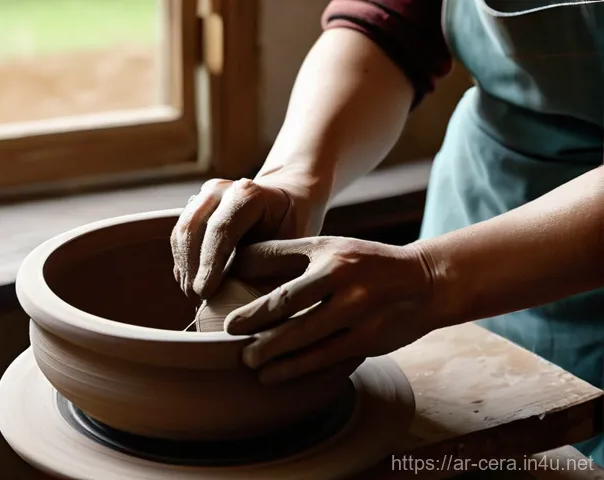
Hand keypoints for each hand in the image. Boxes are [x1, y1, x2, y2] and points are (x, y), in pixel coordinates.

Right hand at [170, 167, 327, 297]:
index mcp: (249, 194)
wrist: (287, 199)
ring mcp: (205, 196)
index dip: (210, 263)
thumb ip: (270, 267)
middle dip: (191, 267)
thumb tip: (250, 304)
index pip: (222, 228)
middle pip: (193, 228)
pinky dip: (182, 261)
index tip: (205, 293)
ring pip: (181, 231)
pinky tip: (190, 282)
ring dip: (183, 266)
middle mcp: (222, 189)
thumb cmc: (292, 226)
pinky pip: (179, 235)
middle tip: (196, 297)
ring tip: (192, 294)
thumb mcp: (292, 245)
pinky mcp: (194, 206)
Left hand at [223, 237, 436, 383]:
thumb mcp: (329, 247)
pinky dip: (297, 369)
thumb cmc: (364, 264)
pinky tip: (274, 375)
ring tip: (249, 362)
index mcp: (330, 256)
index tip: (227, 318)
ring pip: (308, 340)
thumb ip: (286, 255)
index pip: (283, 277)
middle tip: (233, 341)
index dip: (253, 302)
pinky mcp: (369, 340)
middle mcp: (344, 282)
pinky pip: (326, 359)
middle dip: (258, 329)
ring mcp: (358, 312)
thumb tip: (238, 262)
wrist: (425, 281)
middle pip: (291, 310)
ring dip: (274, 355)